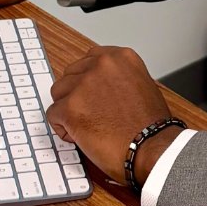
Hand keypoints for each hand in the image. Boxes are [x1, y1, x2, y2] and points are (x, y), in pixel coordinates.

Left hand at [47, 44, 181, 185]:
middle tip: (91, 114)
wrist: (153, 148)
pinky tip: (79, 136)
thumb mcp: (142, 86)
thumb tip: (100, 86)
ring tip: (86, 125)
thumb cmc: (151, 126)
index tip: (93, 94)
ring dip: (68, 109)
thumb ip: (119, 79)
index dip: (89, 81)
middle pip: (71, 74)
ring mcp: (85, 85)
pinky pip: (53, 115)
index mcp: (122, 57)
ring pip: (59, 93)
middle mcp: (102, 65)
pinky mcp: (71, 108)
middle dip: (77, 94)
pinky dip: (63, 128)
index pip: (89, 60)